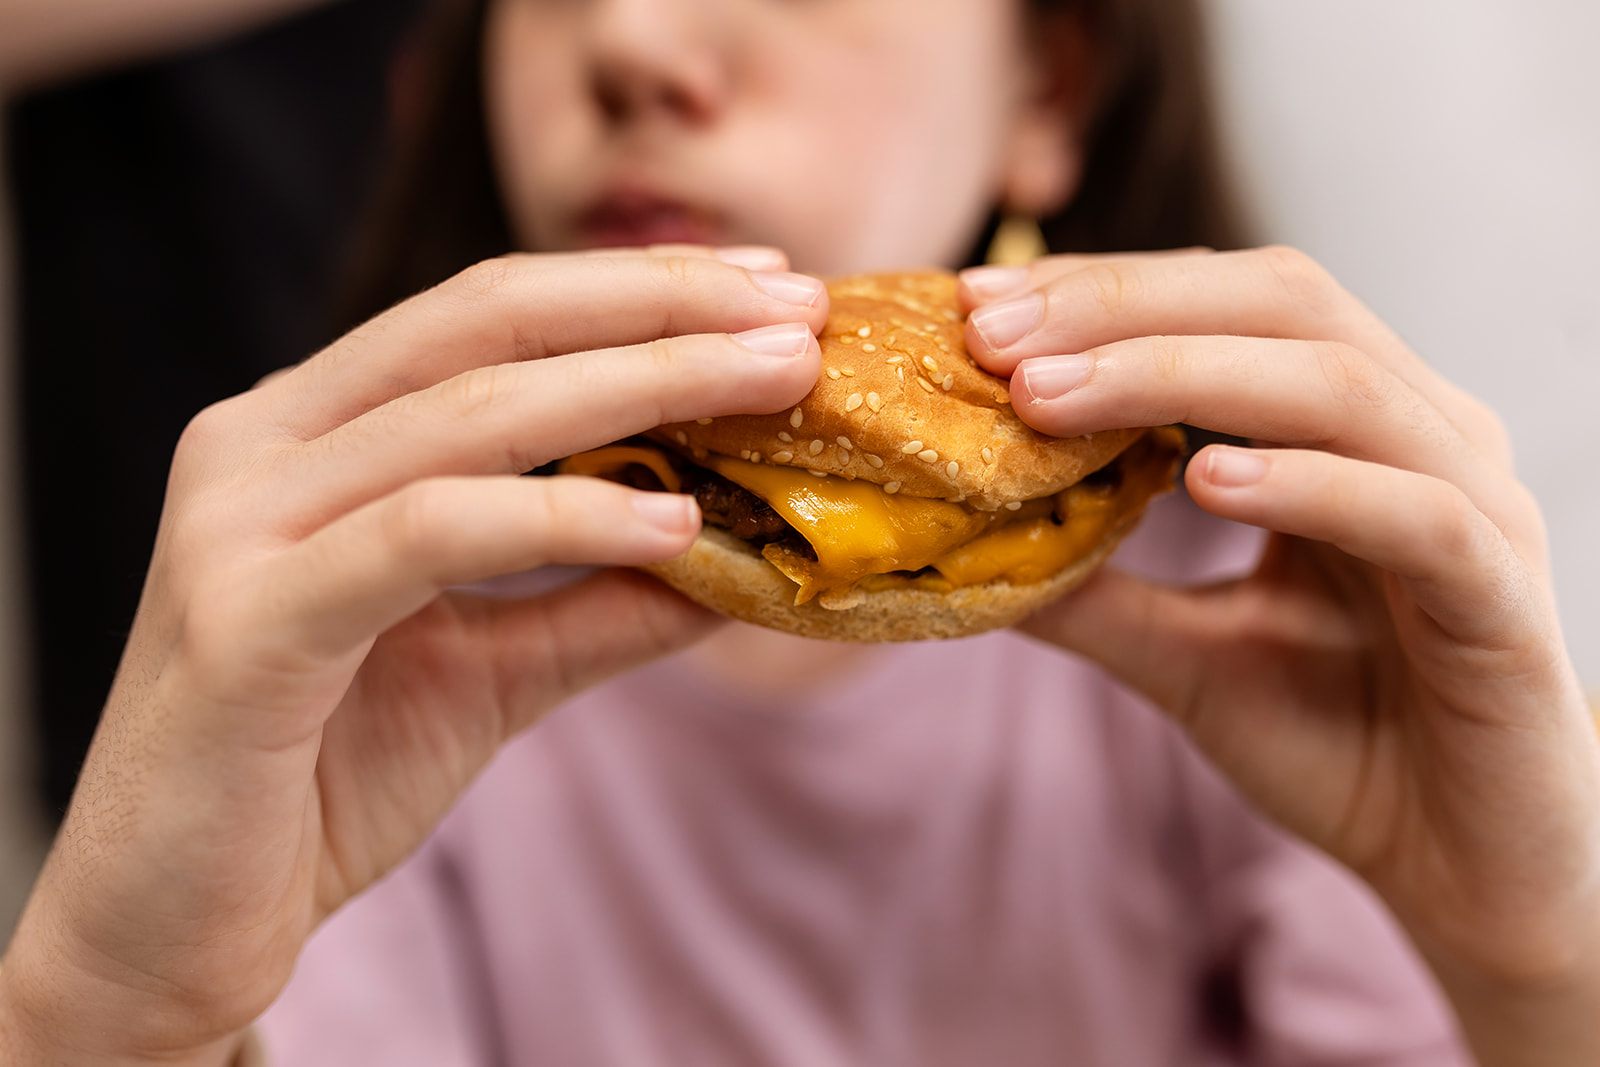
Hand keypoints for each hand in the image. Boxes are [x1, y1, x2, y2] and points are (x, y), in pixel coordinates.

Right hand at [0, 247, 826, 1064]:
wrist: (171, 926)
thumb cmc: (319, 779)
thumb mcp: (492, 671)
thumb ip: (601, 603)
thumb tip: (743, 552)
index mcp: (309, 430)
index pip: (489, 313)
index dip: (636, 286)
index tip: (769, 285)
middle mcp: (261, 443)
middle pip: (486, 324)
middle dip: (661, 308)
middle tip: (799, 312)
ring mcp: (238, 522)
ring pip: (465, 413)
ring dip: (643, 386)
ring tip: (775, 386)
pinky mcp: (243, 621)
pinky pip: (426, 535)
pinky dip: (558, 519)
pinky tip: (671, 525)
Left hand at [960, 249, 1599, 1063]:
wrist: (1462, 865)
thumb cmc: (1338, 738)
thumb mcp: (1185, 653)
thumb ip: (1091, 589)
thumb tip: (961, 544)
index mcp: (1349, 423)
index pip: (1226, 303)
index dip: (1104, 293)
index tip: (980, 310)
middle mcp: (1420, 433)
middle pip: (1279, 302)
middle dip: (1124, 309)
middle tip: (994, 335)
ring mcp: (1473, 503)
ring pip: (1338, 385)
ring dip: (1182, 375)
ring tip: (1052, 397)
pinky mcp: (1503, 595)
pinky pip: (1412, 514)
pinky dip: (1309, 485)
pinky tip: (1208, 481)